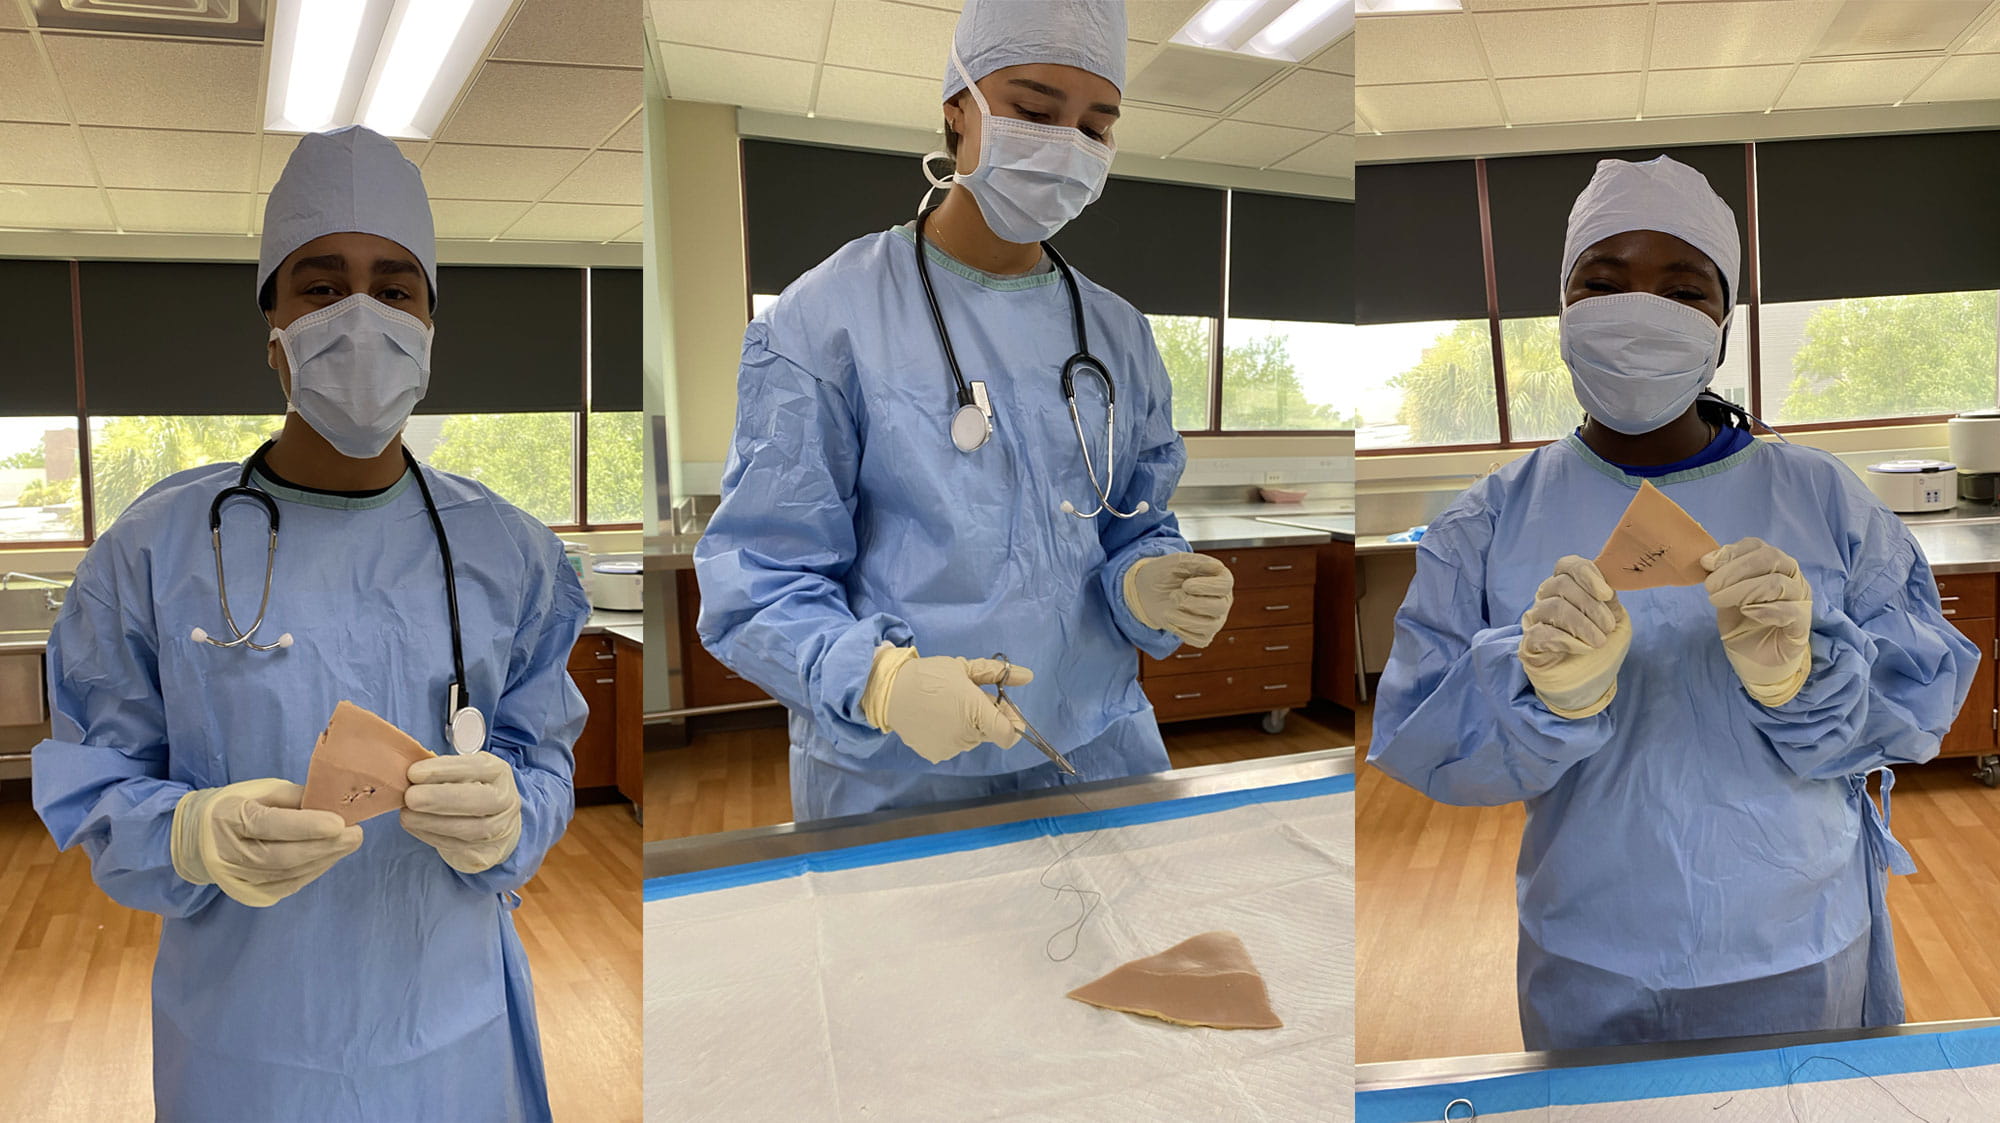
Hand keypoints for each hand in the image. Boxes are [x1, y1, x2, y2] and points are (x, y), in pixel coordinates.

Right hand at [171, 777, 362, 906]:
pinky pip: (287, 886)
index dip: (306, 826)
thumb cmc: (237, 805)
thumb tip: (333, 807)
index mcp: (228, 819)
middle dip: (325, 846)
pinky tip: (329, 858)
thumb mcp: (261, 790)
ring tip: (348, 844)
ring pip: (288, 874)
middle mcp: (229, 853)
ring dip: (324, 859)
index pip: (268, 825)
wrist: (198, 838)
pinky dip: (313, 871)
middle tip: (356, 835)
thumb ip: (295, 798)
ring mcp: (237, 879)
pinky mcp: (249, 893)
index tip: (340, 823)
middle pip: (282, 856)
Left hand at [401, 753, 522, 873]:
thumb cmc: (471, 791)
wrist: (496, 824)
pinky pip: (459, 847)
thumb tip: (409, 776)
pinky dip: (432, 836)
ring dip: (432, 822)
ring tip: (406, 815)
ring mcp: (501, 828)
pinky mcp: (489, 852)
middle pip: (478, 800)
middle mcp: (506, 800)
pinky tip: (415, 827)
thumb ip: (442, 772)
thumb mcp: (463, 773)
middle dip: (440, 799)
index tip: (414, 773)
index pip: (476, 767)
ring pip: (470, 829)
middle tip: (410, 797)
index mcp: (499, 773)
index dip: (444, 770)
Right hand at [862, 646, 1028, 763]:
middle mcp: (967, 736)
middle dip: (985, 716)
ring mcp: (951, 748)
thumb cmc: (929, 675)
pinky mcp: (936, 755)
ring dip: (967, 726)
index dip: (1013, 723)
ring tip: (946, 706)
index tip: (1004, 708)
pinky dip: (949, 734)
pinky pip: (953, 745)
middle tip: (967, 696)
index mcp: (977, 713)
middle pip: (989, 732)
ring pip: (971, 738)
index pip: (1009, 734)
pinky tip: (934, 719)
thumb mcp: (964, 667)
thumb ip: (996, 673)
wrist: (890, 691)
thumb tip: (1028, 675)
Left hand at [1125, 553, 1234, 646]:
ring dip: (1184, 619)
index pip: (1225, 585)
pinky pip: (1200, 640)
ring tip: (1168, 610)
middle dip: (1192, 602)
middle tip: (1173, 595)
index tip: (1186, 585)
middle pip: (1219, 606)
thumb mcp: (1176, 561)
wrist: (1148, 590)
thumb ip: (1196, 561)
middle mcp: (1222, 601)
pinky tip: (1172, 620)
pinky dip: (1182, 632)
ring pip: (1210, 626)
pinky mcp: (1203, 635)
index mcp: (1220, 580)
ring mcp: (1215, 620)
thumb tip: (1218, 567)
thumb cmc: (1166, 573)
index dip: (1206, 587)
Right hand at [1518, 555, 1630, 718]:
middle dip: (1591, 605)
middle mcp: (1547, 599)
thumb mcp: (1615, 620)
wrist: (1591, 684)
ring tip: (1599, 641)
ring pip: (1553, 607)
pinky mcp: (1528, 644)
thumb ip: (1609, 600)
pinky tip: (1583, 649)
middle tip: (1608, 626)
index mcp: (1567, 588)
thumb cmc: (1601, 649)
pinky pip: (1541, 633)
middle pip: (1561, 584)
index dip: (1587, 574)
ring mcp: (1535, 621)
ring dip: (1583, 624)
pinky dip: (1567, 640)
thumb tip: (1607, 586)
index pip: (1567, 566)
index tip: (1607, 594)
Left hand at [1701, 537, 1811, 706]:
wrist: (1756, 660)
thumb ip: (1721, 578)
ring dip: (1743, 590)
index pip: (1757, 546)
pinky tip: (1748, 612)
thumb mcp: (1725, 597)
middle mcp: (1791, 576)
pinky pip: (1791, 611)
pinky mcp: (1802, 624)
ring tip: (1719, 601)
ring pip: (1777, 583)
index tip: (1708, 564)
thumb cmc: (1742, 623)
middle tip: (1711, 587)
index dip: (1731, 552)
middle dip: (1735, 570)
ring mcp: (1800, 599)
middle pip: (1770, 558)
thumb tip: (1708, 560)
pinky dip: (1766, 609)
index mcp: (1773, 565)